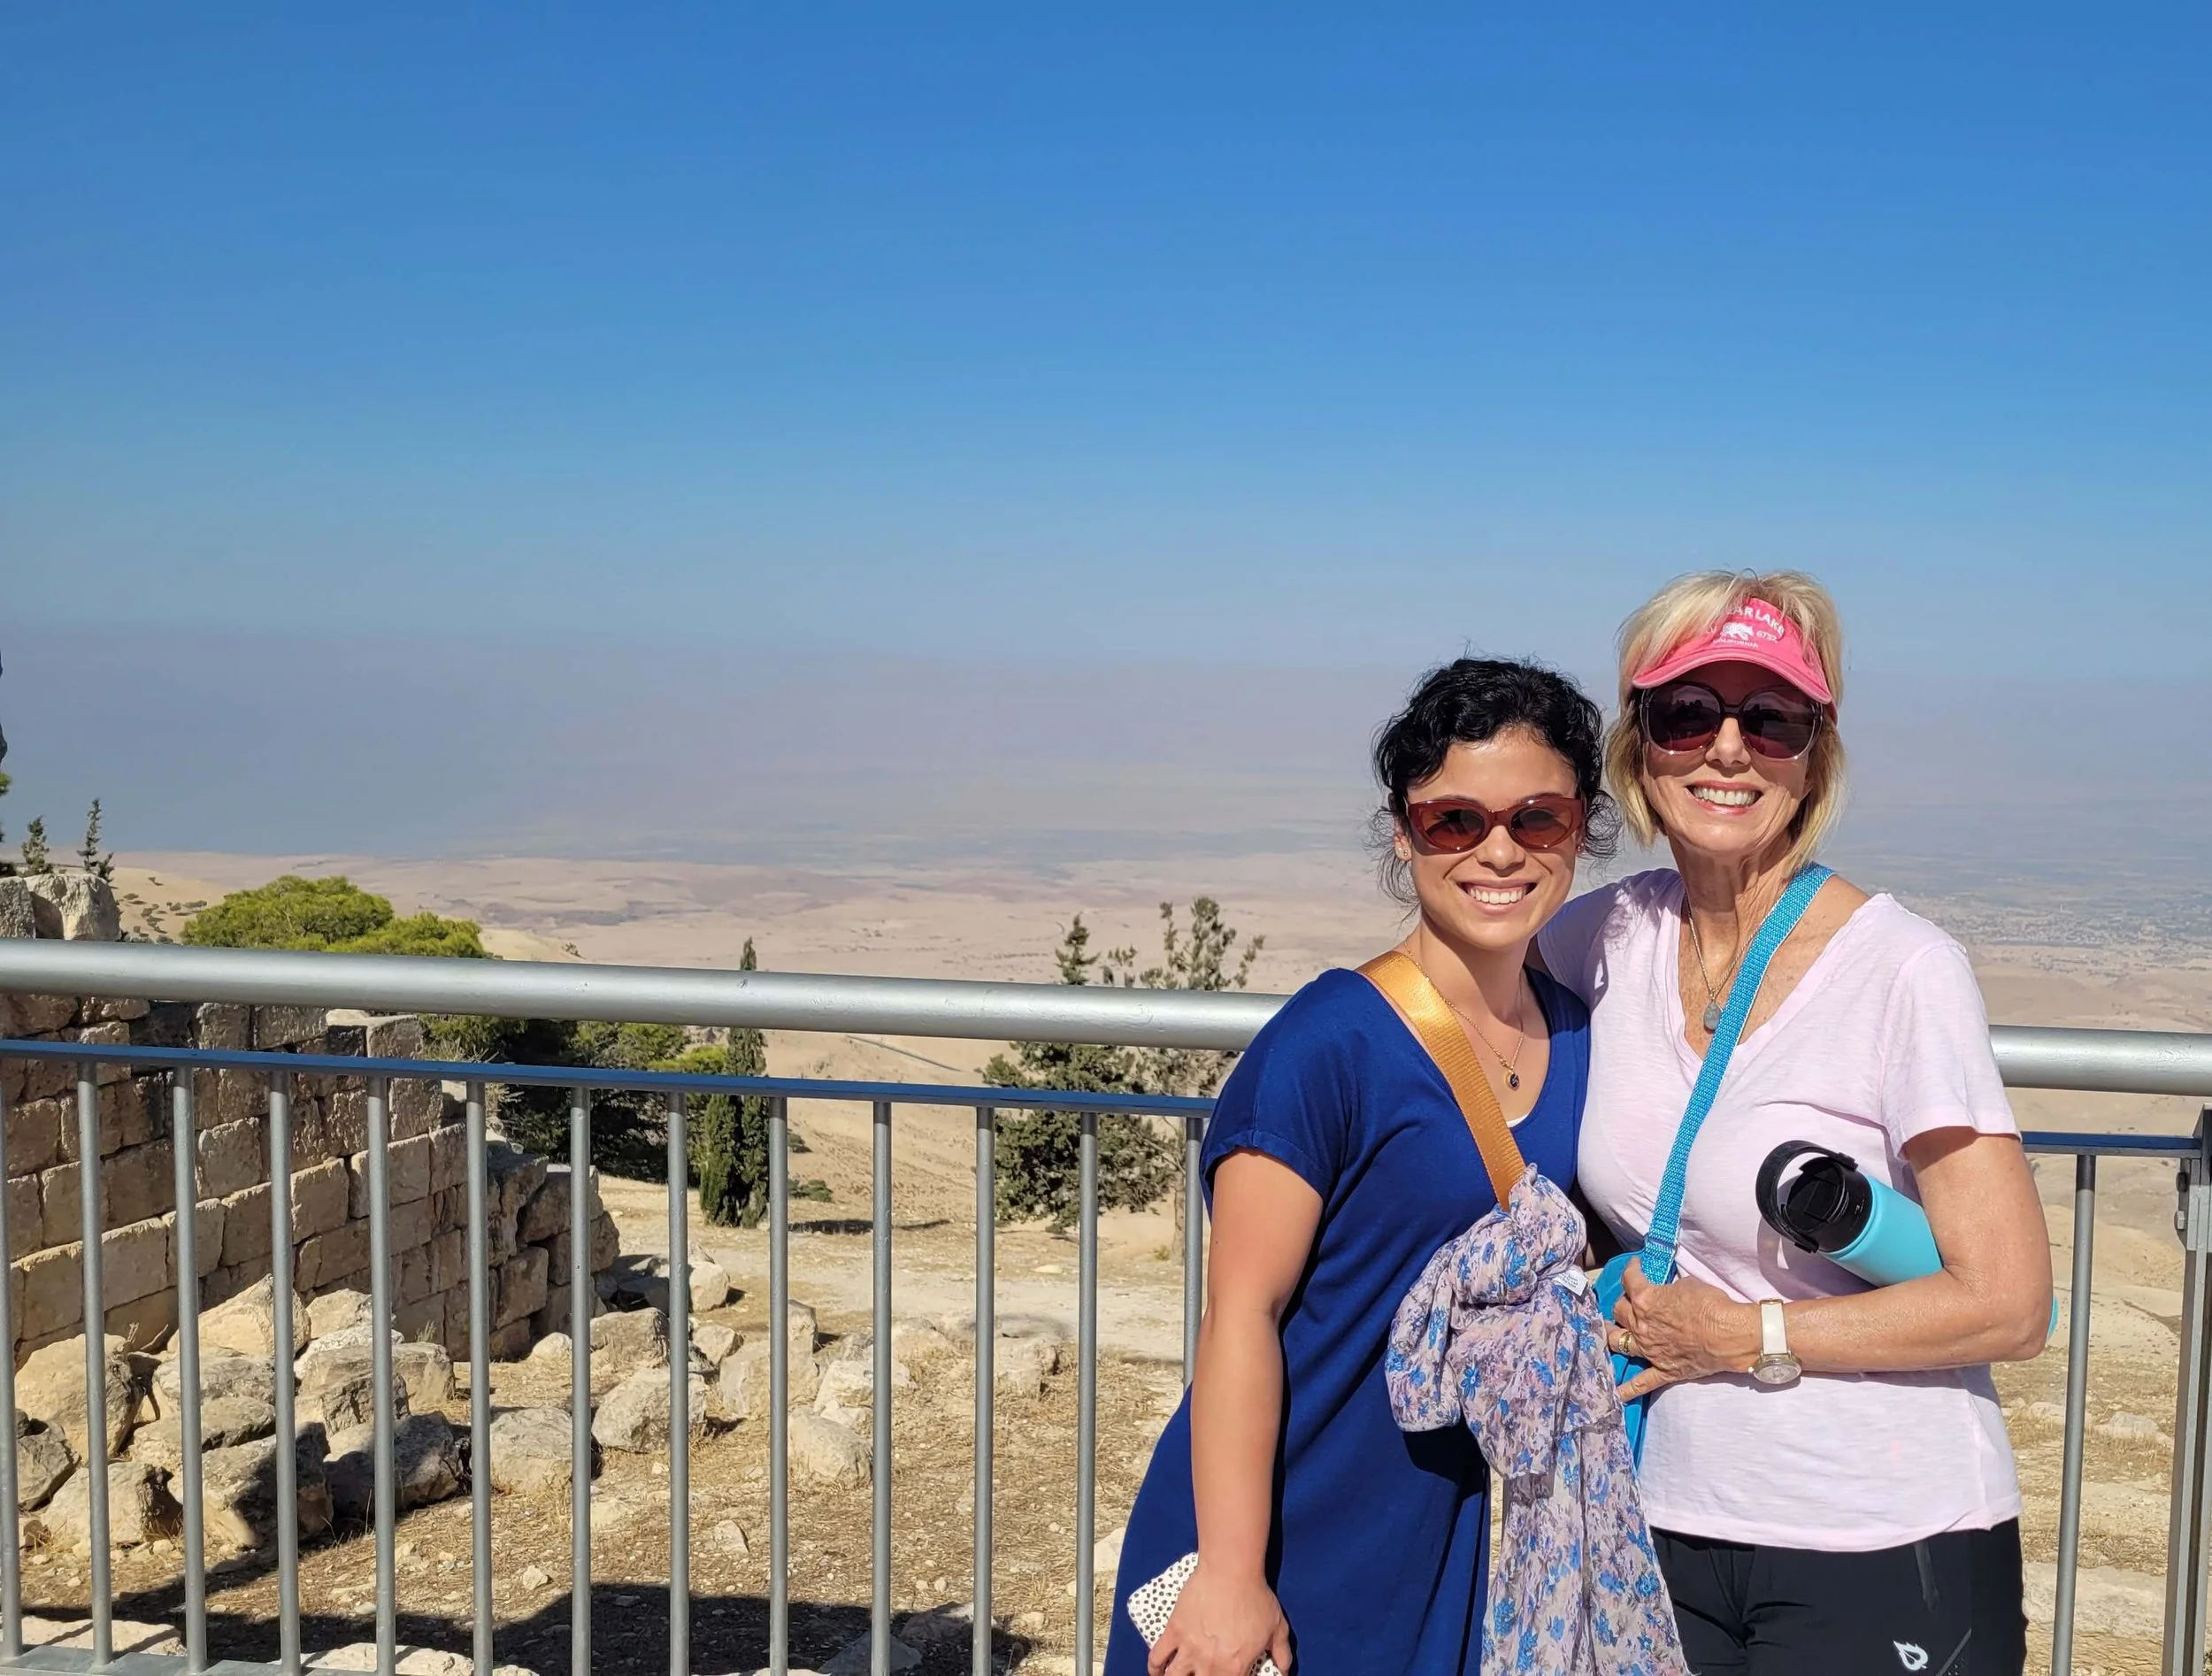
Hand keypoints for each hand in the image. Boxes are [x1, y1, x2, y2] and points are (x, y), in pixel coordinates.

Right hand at [1148, 1560, 1292, 1675]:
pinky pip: (1158, 1656)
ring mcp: (1189, 1648)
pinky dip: (1155, 1668)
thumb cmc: (1255, 1597)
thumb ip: (1282, 1654)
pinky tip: (1157, 1672)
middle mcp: (1209, 1664)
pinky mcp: (1174, 1631)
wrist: (1230, 1571)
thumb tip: (1285, 1671)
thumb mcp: (1277, 1627)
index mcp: (1235, 1668)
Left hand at [1609, 1261, 1758, 1402]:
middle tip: (1629, 1301)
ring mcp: (1649, 1350)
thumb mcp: (1688, 1285)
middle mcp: (1641, 1326)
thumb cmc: (1711, 1305)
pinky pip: (1641, 1383)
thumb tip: (1667, 1293)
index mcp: (1645, 1300)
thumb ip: (1669, 1290)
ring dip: (1613, 1335)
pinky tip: (1615, 1393)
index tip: (1635, 1267)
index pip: (1630, 1280)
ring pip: (1619, 1341)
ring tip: (1608, 1332)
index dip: (1631, 1270)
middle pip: (1620, 1311)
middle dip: (1622, 1303)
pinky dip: (1627, 1389)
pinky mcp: (1663, 1370)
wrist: (1729, 1335)